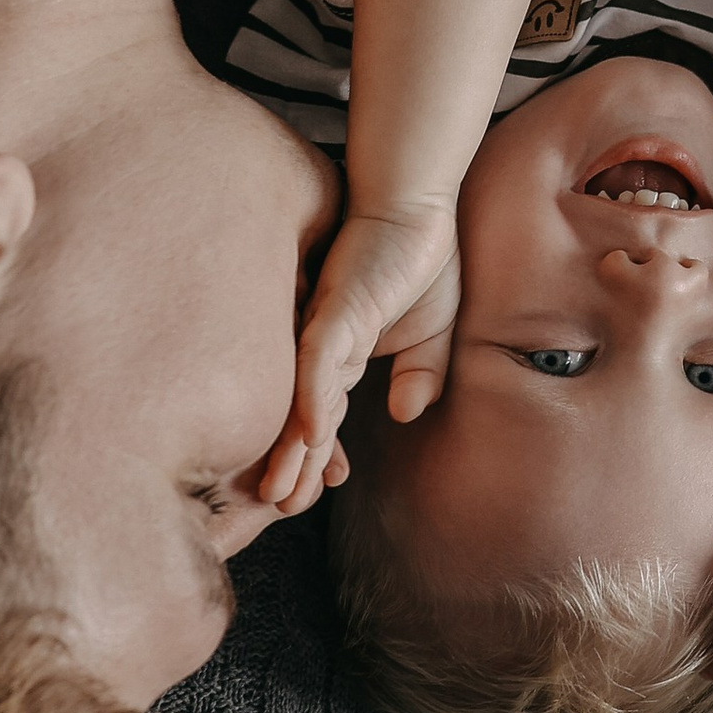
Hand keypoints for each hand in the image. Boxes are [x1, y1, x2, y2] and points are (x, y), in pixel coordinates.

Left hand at [259, 204, 462, 514]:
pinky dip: (312, 399)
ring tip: (278, 493)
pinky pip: (319, 361)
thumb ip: (421, 374)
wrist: (417, 204)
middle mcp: (323, 347)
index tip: (323, 489)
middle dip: (292, 467)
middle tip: (279, 509)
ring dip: (291, 450)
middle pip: (302, 418)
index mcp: (343, 354)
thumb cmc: (419, 258)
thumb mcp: (433, 333)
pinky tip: (310, 436)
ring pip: (301, 400)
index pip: (327, 416)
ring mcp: (324, 330)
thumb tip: (405, 412)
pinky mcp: (334, 309)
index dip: (321, 455)